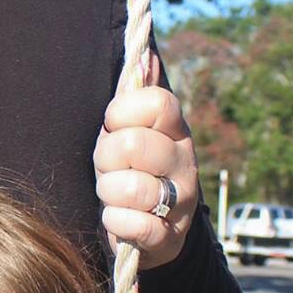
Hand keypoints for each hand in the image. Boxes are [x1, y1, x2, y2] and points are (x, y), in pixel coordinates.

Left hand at [93, 56, 198, 267]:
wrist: (149, 231)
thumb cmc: (130, 171)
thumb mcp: (129, 132)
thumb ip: (134, 98)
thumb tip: (145, 54)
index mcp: (175, 130)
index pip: (158, 102)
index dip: (125, 111)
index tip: (113, 125)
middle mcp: (185, 162)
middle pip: (135, 144)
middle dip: (106, 157)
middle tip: (108, 167)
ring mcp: (183, 201)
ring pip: (134, 187)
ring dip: (109, 192)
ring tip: (112, 195)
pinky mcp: (170, 237)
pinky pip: (138, 226)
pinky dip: (117, 222)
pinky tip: (116, 219)